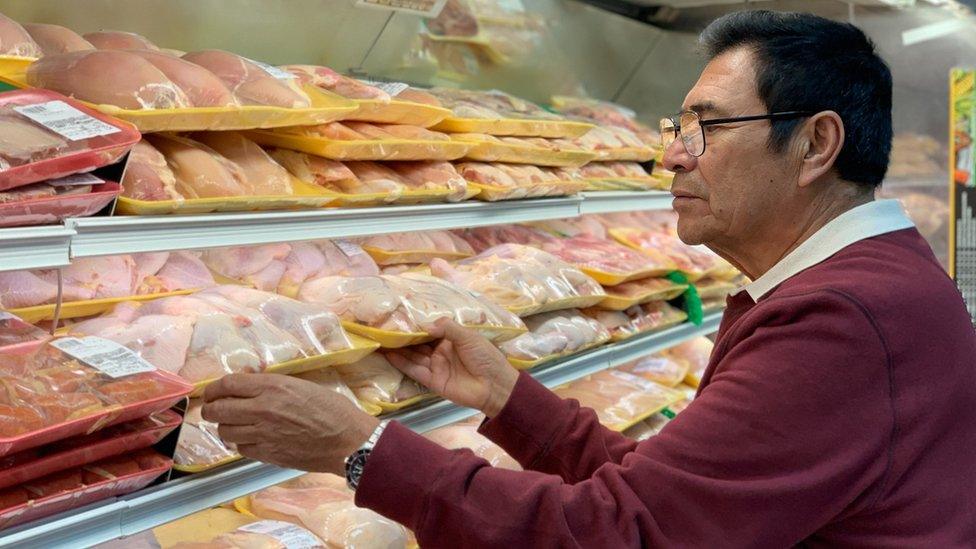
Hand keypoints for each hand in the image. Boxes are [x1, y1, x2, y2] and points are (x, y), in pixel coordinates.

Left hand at [201, 374, 378, 473]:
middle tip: (213, 409)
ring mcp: (262, 434)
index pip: (227, 384)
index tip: (212, 392)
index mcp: (272, 387)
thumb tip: (249, 386)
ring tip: (234, 424)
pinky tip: (250, 439)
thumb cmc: (332, 409)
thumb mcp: (302, 385)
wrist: (347, 441)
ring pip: (225, 431)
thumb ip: (273, 386)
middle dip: (211, 409)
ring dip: (225, 427)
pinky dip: (241, 443)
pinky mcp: (266, 454)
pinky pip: (240, 448)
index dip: (214, 388)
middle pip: (217, 409)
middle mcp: (261, 409)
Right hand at [386, 318, 517, 416]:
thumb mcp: (468, 336)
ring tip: (380, 340)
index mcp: (450, 338)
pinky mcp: (433, 381)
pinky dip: (402, 364)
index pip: (429, 330)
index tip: (398, 317)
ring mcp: (436, 366)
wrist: (495, 386)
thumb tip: (425, 325)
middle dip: (402, 337)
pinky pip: (415, 371)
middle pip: (417, 343)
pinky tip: (389, 355)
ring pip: (413, 356)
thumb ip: (447, 328)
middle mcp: (440, 351)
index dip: (415, 325)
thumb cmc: (486, 357)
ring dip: (398, 350)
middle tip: (383, 328)